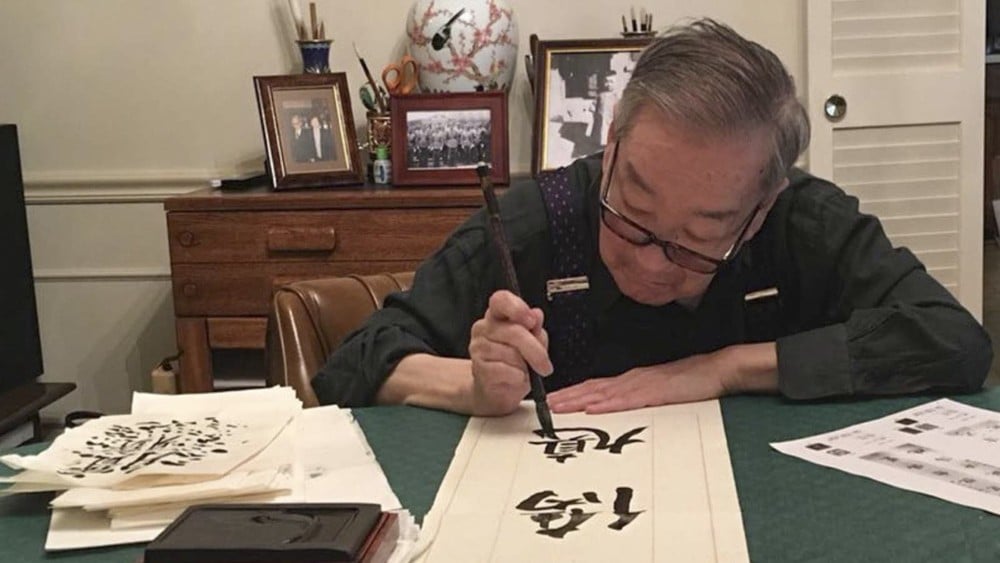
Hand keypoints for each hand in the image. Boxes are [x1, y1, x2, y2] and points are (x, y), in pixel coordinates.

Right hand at [467, 290, 552, 415]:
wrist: (498, 391)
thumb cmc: (515, 364)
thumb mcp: (532, 344)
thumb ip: (535, 330)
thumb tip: (537, 315)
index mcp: (497, 315)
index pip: (500, 299)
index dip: (516, 307)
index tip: (531, 321)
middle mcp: (483, 327)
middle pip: (514, 331)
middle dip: (535, 351)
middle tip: (545, 365)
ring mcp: (478, 347)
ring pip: (511, 353)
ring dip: (524, 367)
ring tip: (523, 371)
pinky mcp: (478, 368)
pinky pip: (506, 370)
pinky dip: (517, 377)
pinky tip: (515, 378)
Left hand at [546, 351, 731, 414]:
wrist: (717, 370)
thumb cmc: (691, 380)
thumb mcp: (659, 390)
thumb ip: (638, 397)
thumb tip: (616, 407)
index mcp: (632, 379)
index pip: (595, 387)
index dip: (572, 393)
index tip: (553, 399)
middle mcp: (632, 380)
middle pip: (593, 389)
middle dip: (568, 397)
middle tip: (545, 404)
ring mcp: (643, 385)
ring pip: (604, 394)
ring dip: (580, 401)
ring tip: (559, 407)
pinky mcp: (656, 393)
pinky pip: (628, 401)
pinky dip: (609, 405)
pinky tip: (594, 409)